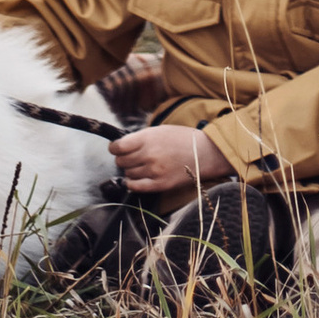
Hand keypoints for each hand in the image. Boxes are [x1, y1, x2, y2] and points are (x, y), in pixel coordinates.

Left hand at [110, 122, 224, 197]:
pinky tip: (136, 179)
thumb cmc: (182, 139)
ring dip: (130, 171)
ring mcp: (153, 171)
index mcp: (147, 138)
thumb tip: (121, 145)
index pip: (118, 147)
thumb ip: (140, 138)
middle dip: (123, 159)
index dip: (114, 148)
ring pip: (128, 174)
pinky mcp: (159, 184)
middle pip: (121, 162)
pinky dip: (132, 183)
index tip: (116, 148)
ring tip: (140, 166)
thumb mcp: (160, 130)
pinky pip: (135, 187)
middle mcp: (148, 155)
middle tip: (131, 157)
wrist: (204, 153)